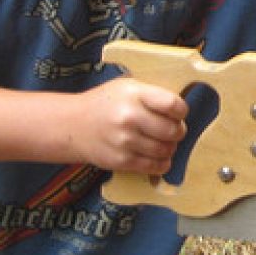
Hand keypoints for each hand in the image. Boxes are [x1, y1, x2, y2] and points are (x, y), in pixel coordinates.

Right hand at [68, 76, 188, 173]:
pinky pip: (154, 166)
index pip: (173, 105)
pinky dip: (161, 163)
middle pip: (173, 131)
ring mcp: (125, 141)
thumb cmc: (105, 104)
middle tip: (172, 130)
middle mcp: (129, 117)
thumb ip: (153, 96)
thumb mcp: (127, 87)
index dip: (182, 111)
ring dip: (169, 148)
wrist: (74, 125)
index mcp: (134, 94)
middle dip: (178, 131)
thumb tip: (181, 111)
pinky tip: (156, 156)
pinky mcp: (121, 161)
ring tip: (161, 142)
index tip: (178, 113)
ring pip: (166, 150)